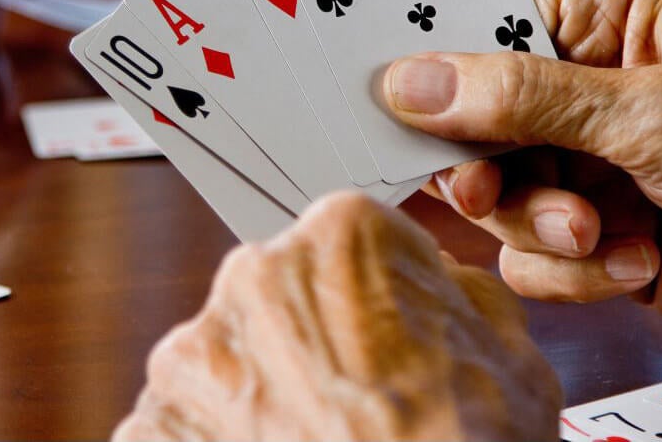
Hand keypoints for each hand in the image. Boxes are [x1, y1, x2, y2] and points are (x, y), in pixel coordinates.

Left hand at [114, 191, 561, 440]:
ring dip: (250, 400)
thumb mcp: (509, 358)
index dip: (365, 301)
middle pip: (271, 299)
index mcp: (342, 238)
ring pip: (220, 364)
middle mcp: (253, 275)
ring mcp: (193, 355)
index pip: (342, 245)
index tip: (374, 342)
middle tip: (343, 407)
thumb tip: (432, 283)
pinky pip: (182, 426)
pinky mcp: (152, 425)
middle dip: (299, 346)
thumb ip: (454, 296)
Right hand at [382, 0, 661, 328]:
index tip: (392, 111)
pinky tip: (635, 260)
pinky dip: (572, 270)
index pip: (480, 26)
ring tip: (601, 234)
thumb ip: (523, 98)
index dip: (431, 70)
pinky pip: (525, 252)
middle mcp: (581, 81)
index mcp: (603, 14)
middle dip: (493, 172)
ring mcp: (580, 157)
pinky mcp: (584, 226)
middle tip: (487, 195)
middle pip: (468, 120)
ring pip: (490, 195)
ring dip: (541, 227)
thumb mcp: (652, 116)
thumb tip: (410, 82)